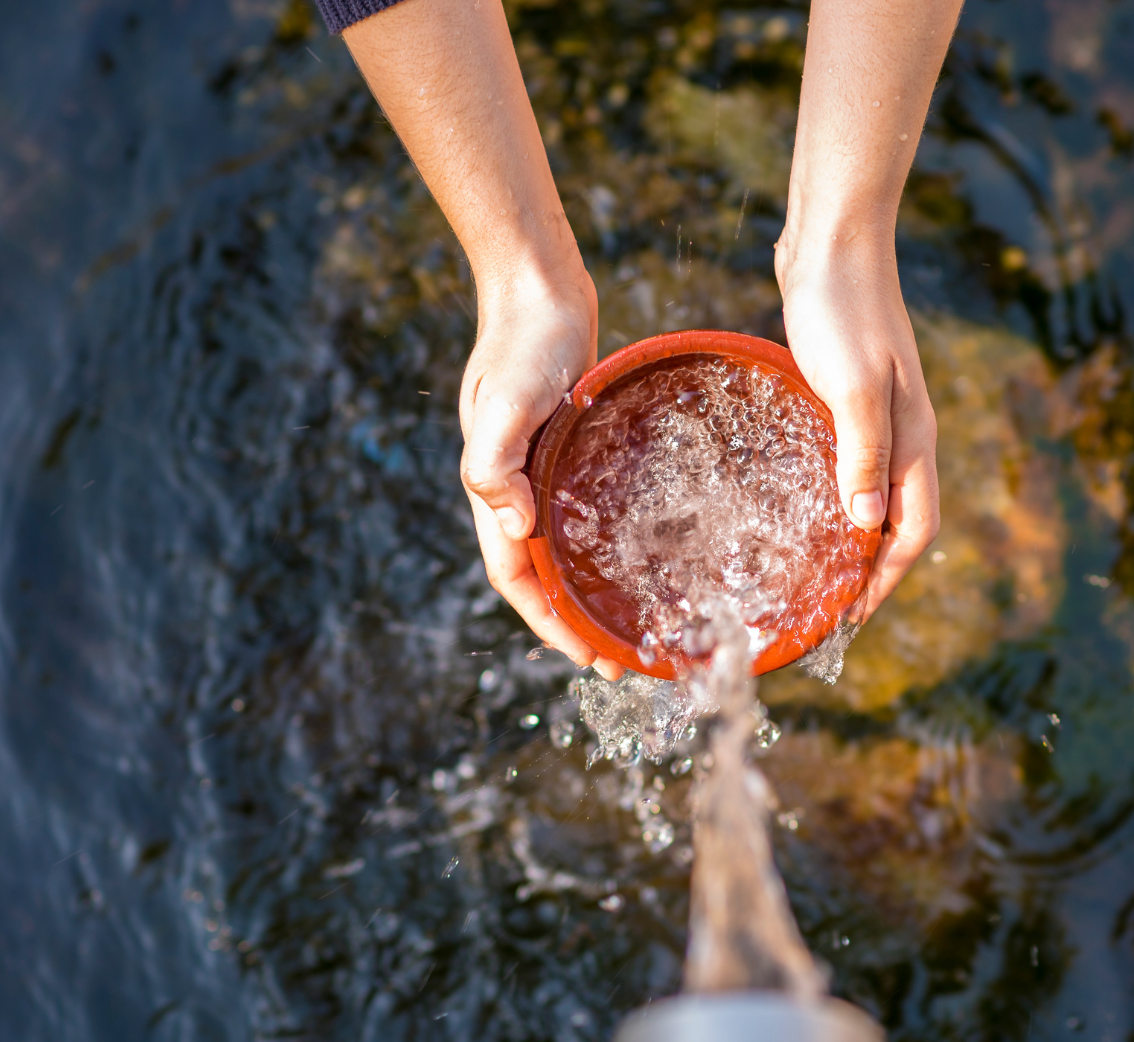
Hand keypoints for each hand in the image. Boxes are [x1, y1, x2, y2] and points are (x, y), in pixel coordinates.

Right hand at [458, 263, 626, 679]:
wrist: (538, 289)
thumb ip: (495, 463)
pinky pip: (583, 512)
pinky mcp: (568, 451)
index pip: (517, 577)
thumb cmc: (523, 343)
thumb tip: (513, 528)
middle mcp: (516, 488)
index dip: (548, 622)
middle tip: (623, 659)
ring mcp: (542, 470)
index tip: (588, 656)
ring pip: (563, 548)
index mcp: (495, 488)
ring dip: (590, 590)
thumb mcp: (506, 401)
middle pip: (541, 575)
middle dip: (575, 623)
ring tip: (632, 621)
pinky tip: (639, 552)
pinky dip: (604, 543)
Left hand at [777, 239, 940, 620]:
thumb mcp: (851, 386)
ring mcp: (878, 415)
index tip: (850, 617)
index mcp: (912, 438)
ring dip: (852, 538)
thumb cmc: (842, 309)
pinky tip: (798, 505)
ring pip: (873, 495)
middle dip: (871, 572)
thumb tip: (865, 527)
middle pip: (899, 522)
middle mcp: (903, 435)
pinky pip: (849, 465)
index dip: (886, 579)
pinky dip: (832, 497)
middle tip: (827, 609)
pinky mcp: (848, 397)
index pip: (915, 530)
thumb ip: (862, 454)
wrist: (832, 242)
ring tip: (813, 573)